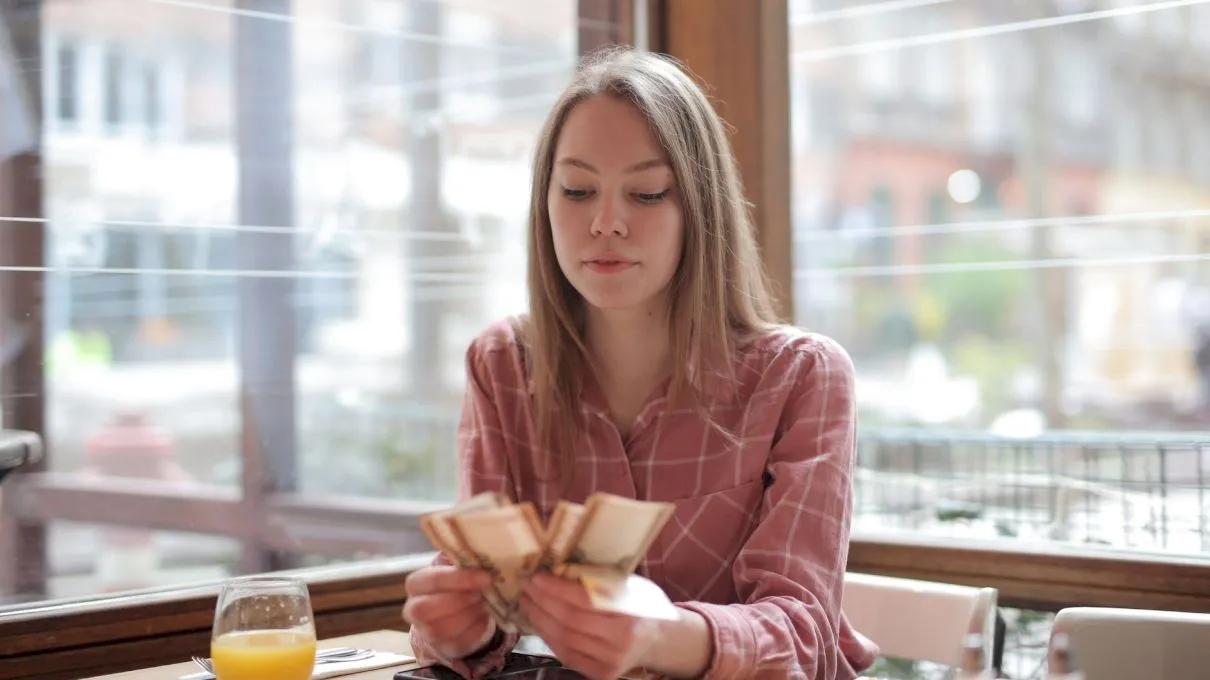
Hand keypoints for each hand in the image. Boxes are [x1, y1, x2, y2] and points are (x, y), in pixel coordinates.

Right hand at [402, 566, 497, 659]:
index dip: (457, 579)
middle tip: (482, 593)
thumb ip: (462, 557)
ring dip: (467, 616)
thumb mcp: (455, 566)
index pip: (431, 580)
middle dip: (459, 600)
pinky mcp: (443, 648)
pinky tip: (485, 618)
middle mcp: (414, 610)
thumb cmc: (455, 583)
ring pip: (440, 629)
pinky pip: (457, 643)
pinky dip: (475, 631)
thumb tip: (479, 547)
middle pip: (426, 609)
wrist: (454, 611)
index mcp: (416, 584)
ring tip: (485, 604)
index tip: (484, 576)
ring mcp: (426, 632)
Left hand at [520, 572, 658, 679]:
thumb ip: (601, 580)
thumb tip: (559, 568)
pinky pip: (567, 655)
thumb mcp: (630, 586)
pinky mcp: (601, 673)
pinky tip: (540, 623)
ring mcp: (610, 661)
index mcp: (629, 612)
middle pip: (569, 621)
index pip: (584, 600)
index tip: (538, 577)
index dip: (557, 589)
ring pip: (564, 639)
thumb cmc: (641, 606)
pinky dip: (549, 638)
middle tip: (527, 588)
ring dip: (540, 620)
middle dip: (542, 602)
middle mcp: (620, 640)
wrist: (659, 640)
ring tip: (528, 603)